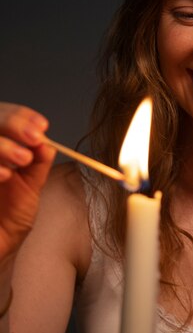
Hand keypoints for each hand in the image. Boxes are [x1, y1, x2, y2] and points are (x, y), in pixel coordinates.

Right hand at [0, 103, 55, 260]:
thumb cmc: (9, 217)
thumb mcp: (30, 185)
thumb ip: (38, 163)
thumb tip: (47, 142)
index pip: (1, 116)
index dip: (19, 117)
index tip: (41, 126)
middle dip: (11, 123)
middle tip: (34, 137)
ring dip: (2, 145)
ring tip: (23, 159)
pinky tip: (5, 175)